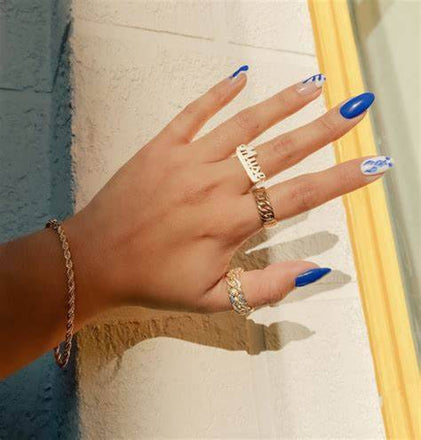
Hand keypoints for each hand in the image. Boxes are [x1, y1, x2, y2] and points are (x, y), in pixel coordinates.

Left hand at [64, 68, 387, 316]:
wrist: (94, 260)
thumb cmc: (153, 283)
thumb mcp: (212, 300)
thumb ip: (265, 287)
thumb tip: (313, 269)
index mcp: (230, 222)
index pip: (298, 195)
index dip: (340, 179)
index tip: (372, 164)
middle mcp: (214, 185)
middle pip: (279, 152)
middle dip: (323, 129)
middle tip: (355, 107)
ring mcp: (186, 161)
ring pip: (243, 125)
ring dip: (281, 103)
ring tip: (314, 85)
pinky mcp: (160, 147)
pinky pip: (193, 114)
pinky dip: (217, 93)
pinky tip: (240, 76)